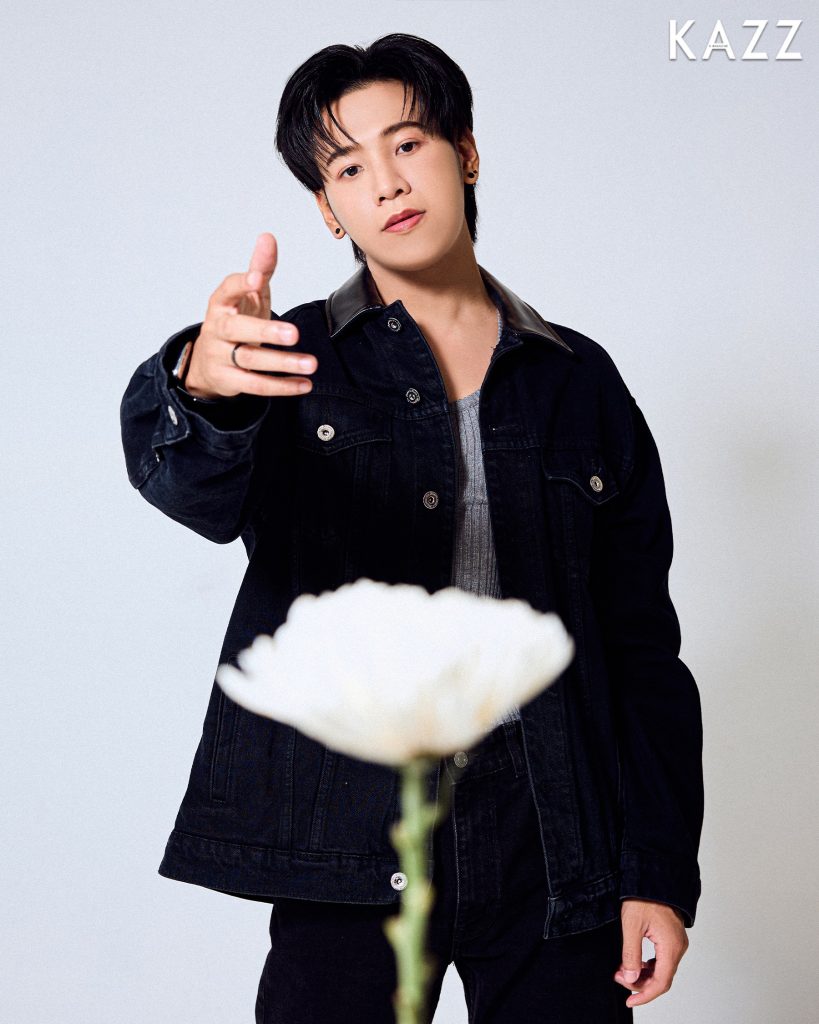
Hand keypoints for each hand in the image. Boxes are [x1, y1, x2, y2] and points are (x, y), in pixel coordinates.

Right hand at [184, 232, 316, 398]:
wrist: (208, 361)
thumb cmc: (235, 320)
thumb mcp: (247, 295)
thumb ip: (260, 269)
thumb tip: (268, 237)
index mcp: (221, 302)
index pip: (228, 289)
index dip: (242, 284)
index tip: (259, 279)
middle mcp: (217, 328)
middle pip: (237, 329)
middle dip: (265, 331)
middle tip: (294, 334)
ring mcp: (219, 355)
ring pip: (250, 360)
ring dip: (282, 363)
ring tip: (311, 364)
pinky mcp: (228, 380)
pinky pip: (255, 385)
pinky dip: (282, 386)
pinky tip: (304, 384)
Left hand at [613, 898, 688, 1007]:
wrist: (652, 875)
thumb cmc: (642, 897)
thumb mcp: (631, 925)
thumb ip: (631, 955)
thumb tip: (630, 979)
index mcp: (671, 947)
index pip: (661, 982)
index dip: (645, 995)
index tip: (630, 1001)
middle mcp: (678, 947)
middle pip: (662, 978)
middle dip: (640, 983)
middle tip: (619, 978)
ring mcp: (676, 942)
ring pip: (662, 969)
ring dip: (643, 974)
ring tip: (622, 970)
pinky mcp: (671, 937)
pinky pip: (662, 959)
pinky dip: (648, 965)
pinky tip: (635, 962)